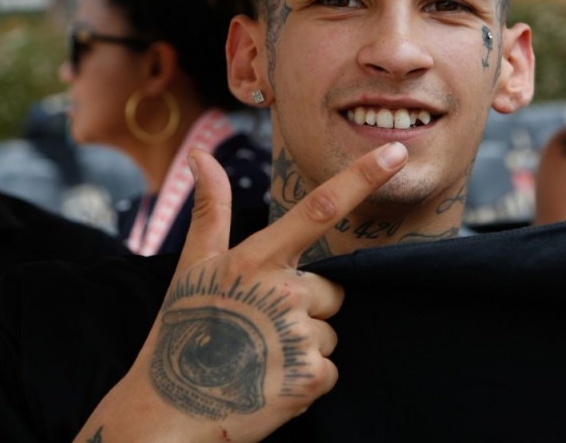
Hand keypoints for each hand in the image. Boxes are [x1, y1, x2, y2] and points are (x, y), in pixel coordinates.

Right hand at [74, 142, 408, 441]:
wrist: (169, 413)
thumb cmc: (181, 333)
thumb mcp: (193, 267)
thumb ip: (211, 210)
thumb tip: (202, 156)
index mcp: (257, 261)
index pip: (319, 209)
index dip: (362, 177)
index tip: (396, 152)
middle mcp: (283, 293)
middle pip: (328, 291)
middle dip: (304, 308)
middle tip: (258, 328)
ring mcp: (298, 336)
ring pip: (328, 331)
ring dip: (302, 345)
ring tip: (259, 356)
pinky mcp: (310, 378)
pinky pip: (330, 368)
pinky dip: (306, 378)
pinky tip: (270, 380)